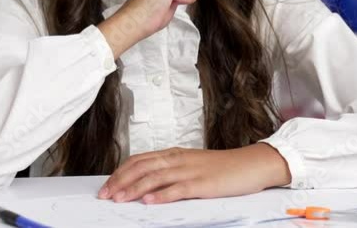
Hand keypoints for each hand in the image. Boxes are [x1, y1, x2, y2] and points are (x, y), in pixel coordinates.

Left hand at [96, 144, 290, 204]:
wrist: (251, 165)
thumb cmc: (223, 168)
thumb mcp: (192, 165)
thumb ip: (171, 171)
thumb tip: (146, 184)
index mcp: (175, 154)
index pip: (140, 160)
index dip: (120, 172)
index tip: (106, 186)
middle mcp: (179, 159)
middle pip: (142, 167)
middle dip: (120, 181)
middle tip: (105, 195)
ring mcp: (191, 171)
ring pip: (155, 177)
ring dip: (134, 189)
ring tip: (119, 199)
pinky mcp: (203, 184)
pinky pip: (178, 189)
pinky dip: (161, 195)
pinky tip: (149, 202)